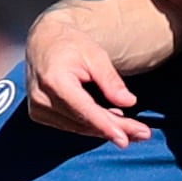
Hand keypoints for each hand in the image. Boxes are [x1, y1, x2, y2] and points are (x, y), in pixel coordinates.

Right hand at [26, 18, 151, 145]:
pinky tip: (112, 122)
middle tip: (143, 134)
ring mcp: (38, 108)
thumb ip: (110, 80)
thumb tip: (128, 102)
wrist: (43, 41)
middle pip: (85, 121)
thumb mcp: (95, 54)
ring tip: (134, 129)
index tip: (125, 139)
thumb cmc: (70, 44)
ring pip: (79, 127)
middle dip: (116, 129)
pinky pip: (71, 125)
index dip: (106, 126)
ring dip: (106, 129)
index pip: (84, 110)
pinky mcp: (39, 114)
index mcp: (55, 81)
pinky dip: (92, 125)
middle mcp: (42, 98)